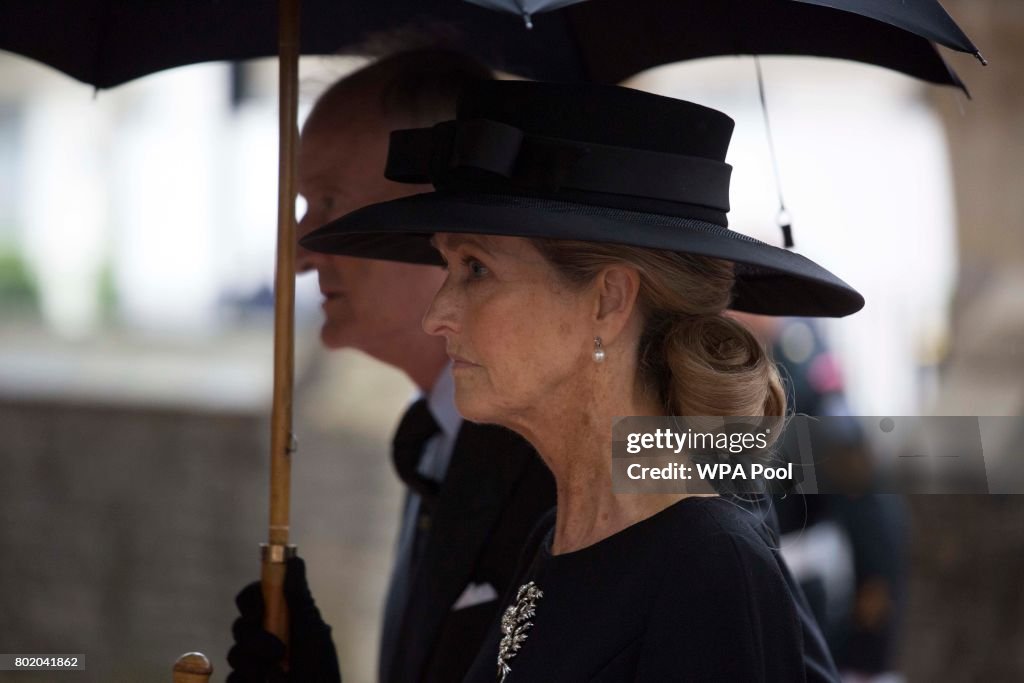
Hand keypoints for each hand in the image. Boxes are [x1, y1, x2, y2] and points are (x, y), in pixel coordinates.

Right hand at [227, 556, 341, 682]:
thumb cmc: (321, 668)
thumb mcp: (313, 632)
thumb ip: (299, 598)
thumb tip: (294, 558)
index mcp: (280, 618)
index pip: (253, 597)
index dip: (250, 600)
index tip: (258, 612)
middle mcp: (263, 636)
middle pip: (239, 625)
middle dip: (255, 639)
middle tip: (277, 653)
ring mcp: (252, 662)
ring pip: (234, 654)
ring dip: (255, 665)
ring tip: (279, 675)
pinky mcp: (244, 680)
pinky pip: (232, 678)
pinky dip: (247, 680)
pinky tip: (266, 682)